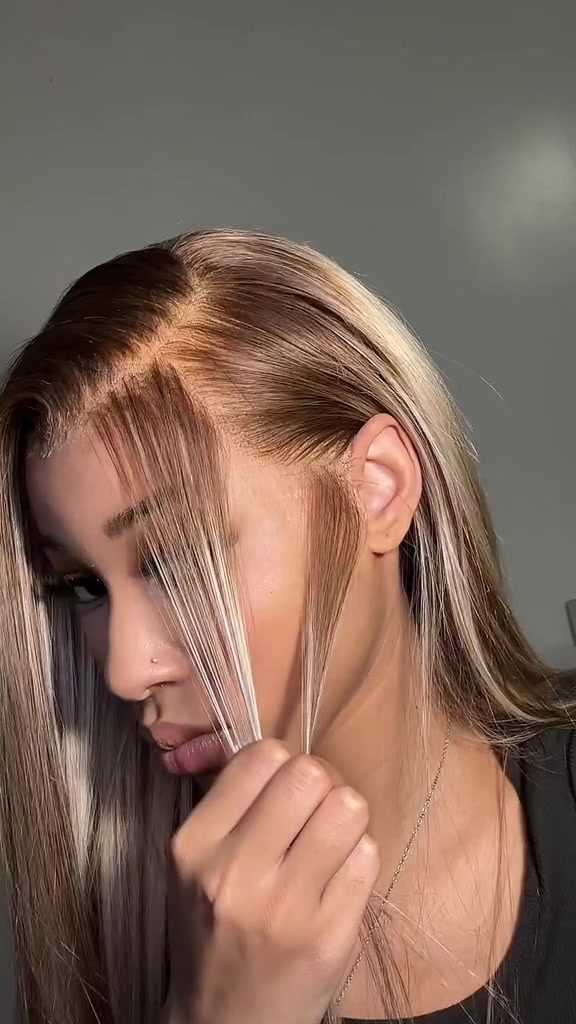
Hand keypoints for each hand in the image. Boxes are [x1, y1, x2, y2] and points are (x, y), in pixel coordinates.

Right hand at [163, 739, 379, 1023]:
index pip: (262, 756)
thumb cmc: (215, 928)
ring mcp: (284, 907)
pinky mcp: (328, 936)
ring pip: (348, 808)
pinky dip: (360, 860)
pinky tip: (338, 881)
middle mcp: (234, 872)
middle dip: (322, 784)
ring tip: (331, 842)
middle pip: (310, 775)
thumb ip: (233, 804)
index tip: (285, 789)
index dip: (284, 764)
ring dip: (347, 818)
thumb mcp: (197, 863)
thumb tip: (283, 750)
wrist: (223, 1022)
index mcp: (195, 844)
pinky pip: (368, 857)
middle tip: (315, 811)